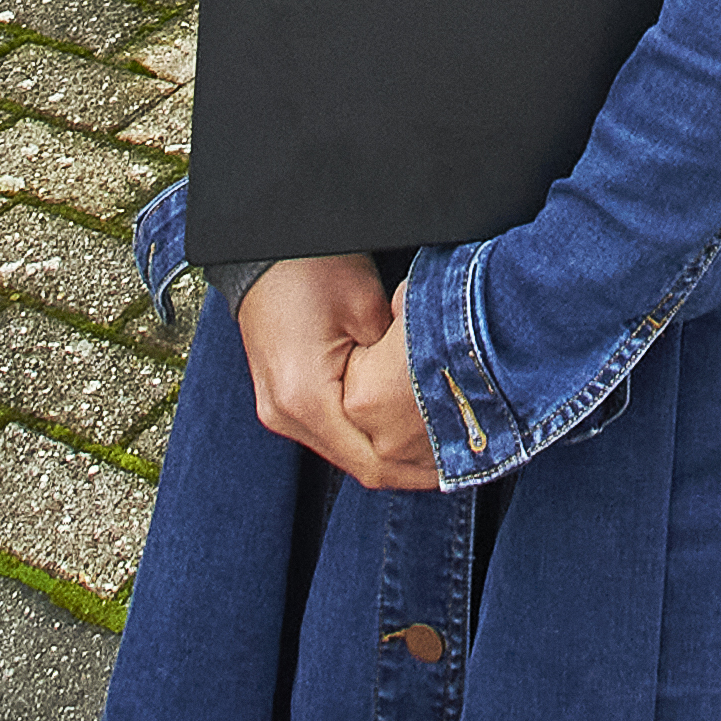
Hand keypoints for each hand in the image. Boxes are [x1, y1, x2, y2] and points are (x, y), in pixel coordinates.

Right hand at [236, 255, 439, 490]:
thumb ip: (396, 364)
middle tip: (457, 457)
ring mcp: (278, 410)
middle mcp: (284, 414)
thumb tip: (433, 397)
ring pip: (344, 451)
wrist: (262, 248)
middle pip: (357, 463)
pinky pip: (329, 432)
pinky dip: (364, 433)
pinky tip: (396, 426)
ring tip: (434, 445)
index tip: (458, 466)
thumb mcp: (368, 307)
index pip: (370, 462)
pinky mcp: (281, 400)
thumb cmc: (311, 266)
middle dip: (408, 466)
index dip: (418, 471)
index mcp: (304, 398)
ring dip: (386, 451)